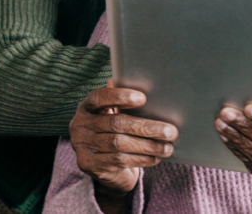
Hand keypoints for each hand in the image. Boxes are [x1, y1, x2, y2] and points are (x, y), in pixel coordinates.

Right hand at [70, 80, 176, 206]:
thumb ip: (123, 102)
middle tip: (171, 131)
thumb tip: (148, 85)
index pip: (100, 97)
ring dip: (148, 146)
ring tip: (168, 147)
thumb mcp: (114, 115)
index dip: (120, 96)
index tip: (143, 98)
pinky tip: (155, 157)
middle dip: (146, 127)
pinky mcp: (90, 164)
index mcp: (86, 107)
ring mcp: (82, 146)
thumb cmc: (113, 133)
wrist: (101, 166)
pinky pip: (119, 160)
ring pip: (120, 144)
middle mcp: (80, 125)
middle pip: (116, 123)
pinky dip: (141, 159)